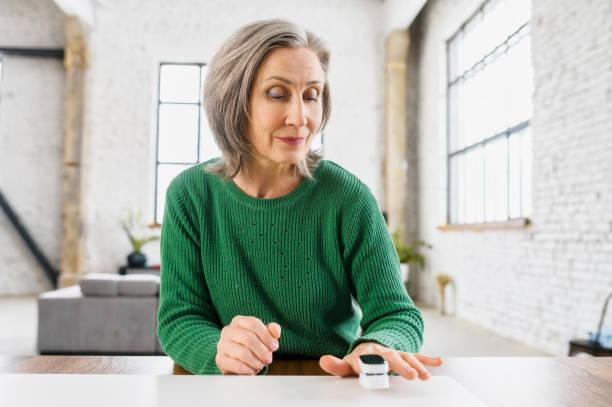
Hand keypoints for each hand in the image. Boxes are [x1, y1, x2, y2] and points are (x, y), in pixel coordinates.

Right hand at [215, 315, 280, 374]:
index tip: (274, 347)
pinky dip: (248, 370)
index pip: (253, 323)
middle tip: (268, 359)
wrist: (235, 360)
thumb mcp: (264, 336)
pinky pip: (237, 365)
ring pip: (243, 353)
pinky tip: (252, 371)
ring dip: (256, 361)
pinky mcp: (220, 359)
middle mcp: (228, 330)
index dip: (266, 336)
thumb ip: (272, 330)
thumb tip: (275, 332)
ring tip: (260, 365)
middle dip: (262, 351)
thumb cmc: (252, 346)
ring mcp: (222, 345)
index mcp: (238, 321)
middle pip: (248, 338)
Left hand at [319, 341, 442, 379]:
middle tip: (410, 375)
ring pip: (408, 357)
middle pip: (393, 358)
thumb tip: (323, 360)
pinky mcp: (406, 356)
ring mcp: (396, 353)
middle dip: (401, 366)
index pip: (370, 359)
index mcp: (368, 353)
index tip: (378, 369)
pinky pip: (418, 356)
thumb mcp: (347, 364)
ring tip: (425, 376)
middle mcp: (384, 351)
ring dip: (417, 366)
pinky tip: (439, 362)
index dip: (373, 364)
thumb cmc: (360, 360)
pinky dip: (428, 359)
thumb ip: (337, 364)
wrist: (372, 346)